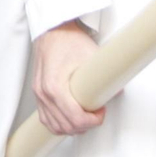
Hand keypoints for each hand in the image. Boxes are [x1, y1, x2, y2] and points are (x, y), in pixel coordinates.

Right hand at [32, 20, 105, 135]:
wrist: (53, 29)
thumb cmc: (68, 40)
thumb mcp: (92, 56)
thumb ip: (106, 74)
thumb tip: (117, 89)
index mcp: (55, 86)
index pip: (75, 119)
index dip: (93, 121)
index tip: (100, 112)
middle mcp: (44, 92)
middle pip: (66, 126)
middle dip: (85, 125)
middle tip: (96, 114)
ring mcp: (39, 93)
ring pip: (54, 126)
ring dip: (71, 127)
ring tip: (84, 117)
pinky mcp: (38, 92)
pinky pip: (45, 118)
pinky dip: (58, 124)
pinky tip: (69, 119)